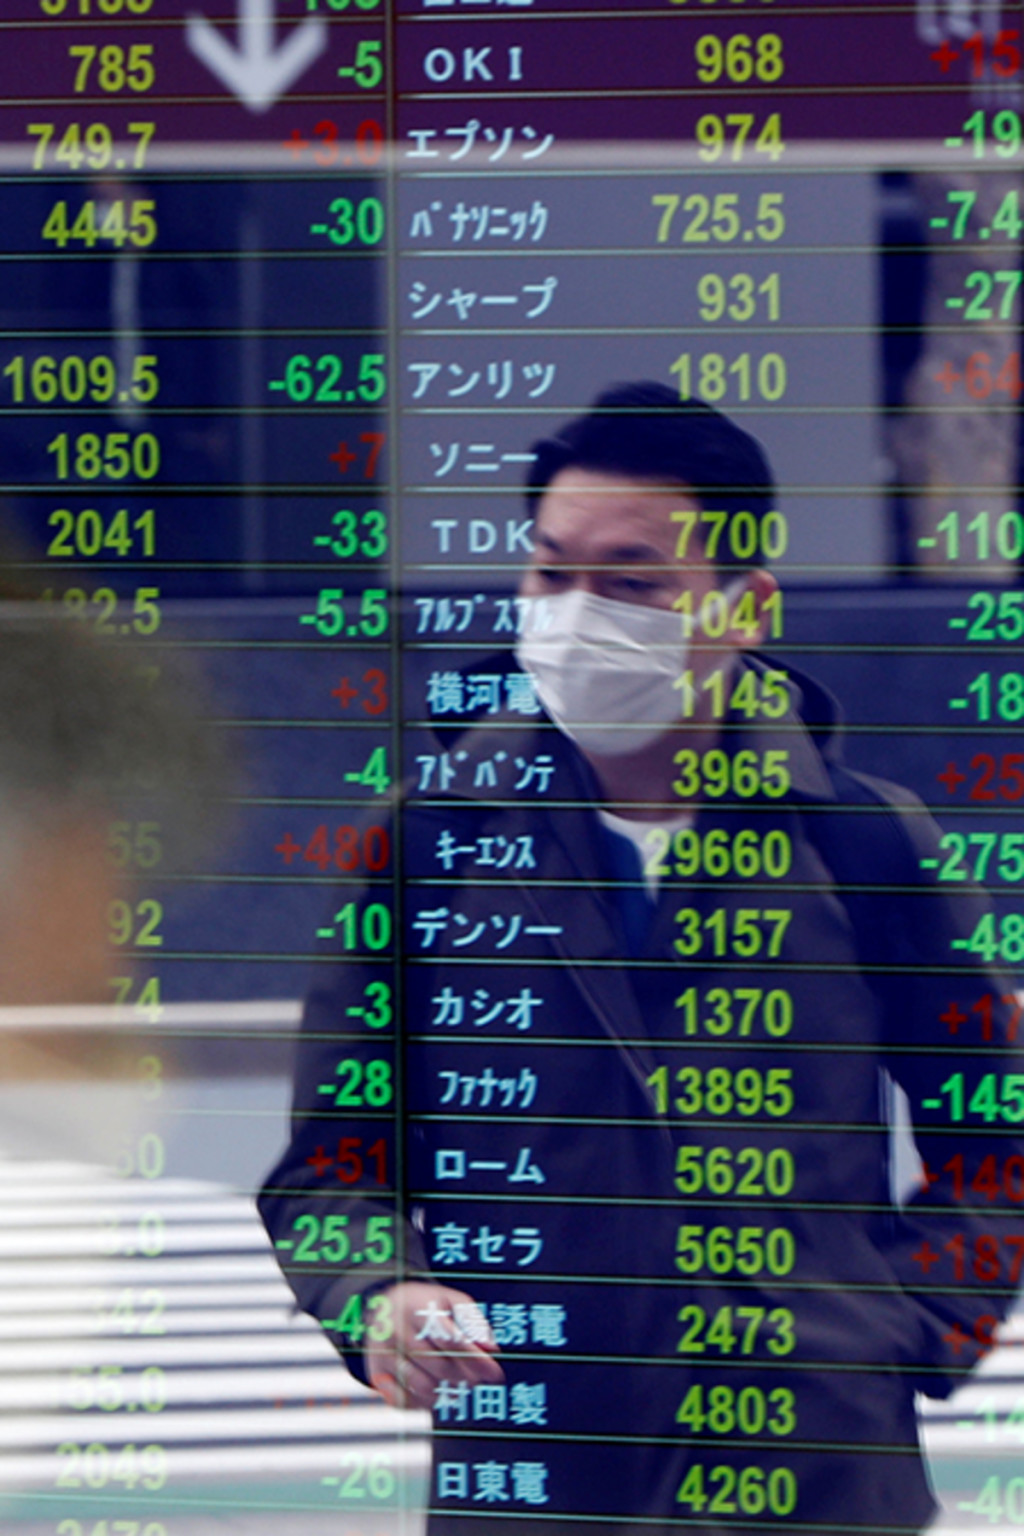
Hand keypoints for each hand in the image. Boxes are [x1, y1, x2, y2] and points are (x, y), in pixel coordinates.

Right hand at [365, 1281, 502, 1409]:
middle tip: (479, 1381)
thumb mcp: (450, 1300)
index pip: (451, 1340)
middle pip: (439, 1366)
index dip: (476, 1360)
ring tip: (461, 1387)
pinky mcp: (376, 1374)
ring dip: (448, 1392)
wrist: (381, 1306)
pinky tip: (438, 1393)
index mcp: (417, 1308)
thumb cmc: (425, 1305)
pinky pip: (405, 1400)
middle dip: (465, 1378)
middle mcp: (396, 1331)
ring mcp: (383, 1355)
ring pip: (423, 1387)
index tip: (495, 1373)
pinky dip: (426, 1402)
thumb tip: (492, 1350)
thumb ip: (473, 1322)